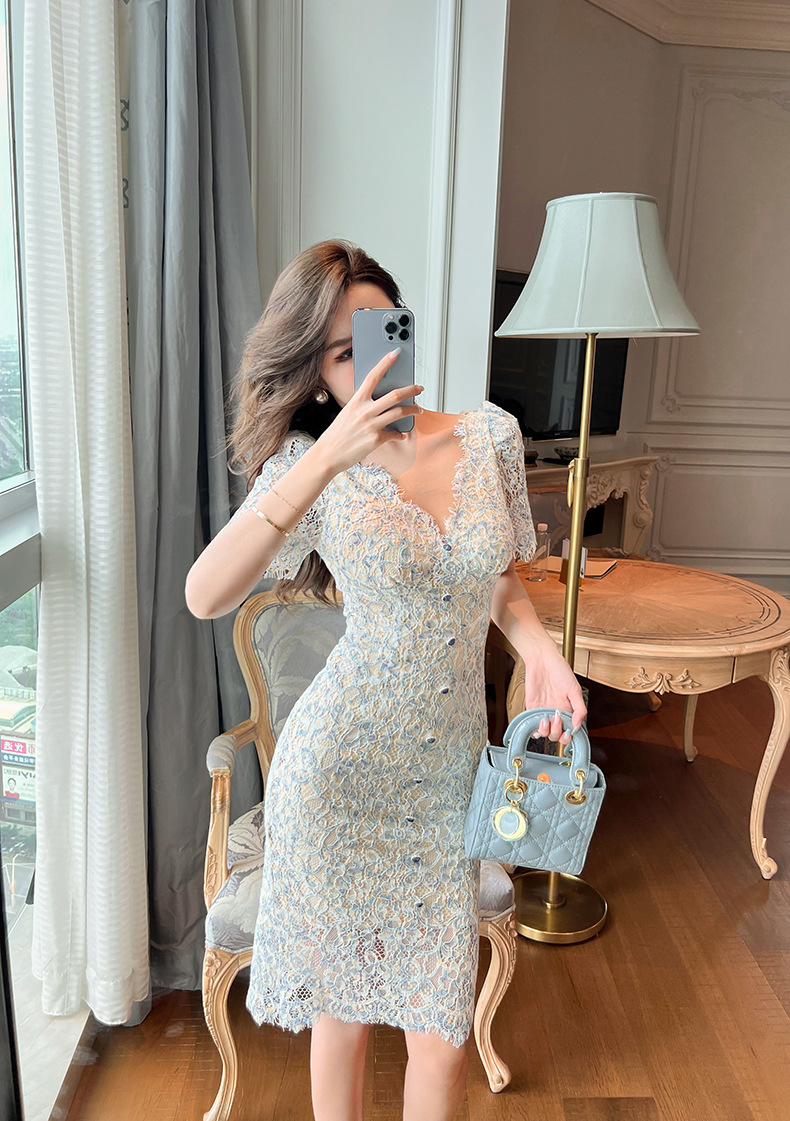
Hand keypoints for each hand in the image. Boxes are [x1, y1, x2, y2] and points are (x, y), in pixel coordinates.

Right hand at [313, 349, 422, 474]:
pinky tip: (401, 434)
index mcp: (356, 401)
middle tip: (419, 388)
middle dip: (411, 389)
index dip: (385, 363)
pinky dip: (400, 434)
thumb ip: (363, 406)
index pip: (372, 376)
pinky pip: (395, 434)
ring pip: (400, 412)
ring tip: (418, 410)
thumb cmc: (337, 434)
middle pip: (395, 395)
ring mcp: (371, 425)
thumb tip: (380, 403)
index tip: (395, 353)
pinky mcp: (376, 440)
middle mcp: (364, 411)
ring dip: (413, 410)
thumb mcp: (347, 413)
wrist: (328, 454)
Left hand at [522, 640, 586, 748]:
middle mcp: (556, 712)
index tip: (569, 731)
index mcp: (568, 709)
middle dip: (558, 732)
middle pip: (557, 735)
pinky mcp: (532, 708)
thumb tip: (578, 726)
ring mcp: (544, 711)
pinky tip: (539, 721)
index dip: (569, 735)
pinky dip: (535, 729)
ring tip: (547, 719)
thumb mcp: (574, 689)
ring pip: (545, 733)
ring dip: (547, 731)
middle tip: (557, 719)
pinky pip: (532, 724)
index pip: (570, 730)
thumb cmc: (559, 669)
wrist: (542, 659)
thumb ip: (579, 709)